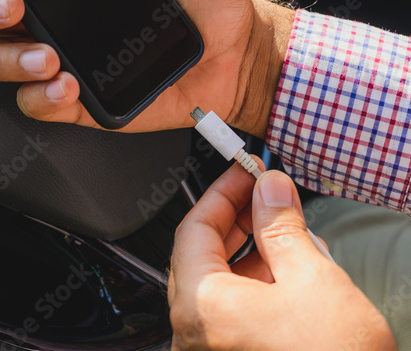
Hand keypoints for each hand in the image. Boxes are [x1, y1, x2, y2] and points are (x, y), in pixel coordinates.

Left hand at [169, 164, 395, 350]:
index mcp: (200, 306)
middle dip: (238, 223)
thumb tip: (270, 189)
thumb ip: (283, 227)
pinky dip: (255, 290)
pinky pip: (231, 316)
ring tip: (291, 240)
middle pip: (202, 257)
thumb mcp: (314, 280)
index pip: (194, 229)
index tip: (245, 173)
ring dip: (251, 256)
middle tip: (268, 198)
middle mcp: (192, 334)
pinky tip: (291, 279)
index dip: (222, 194)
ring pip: (219, 287)